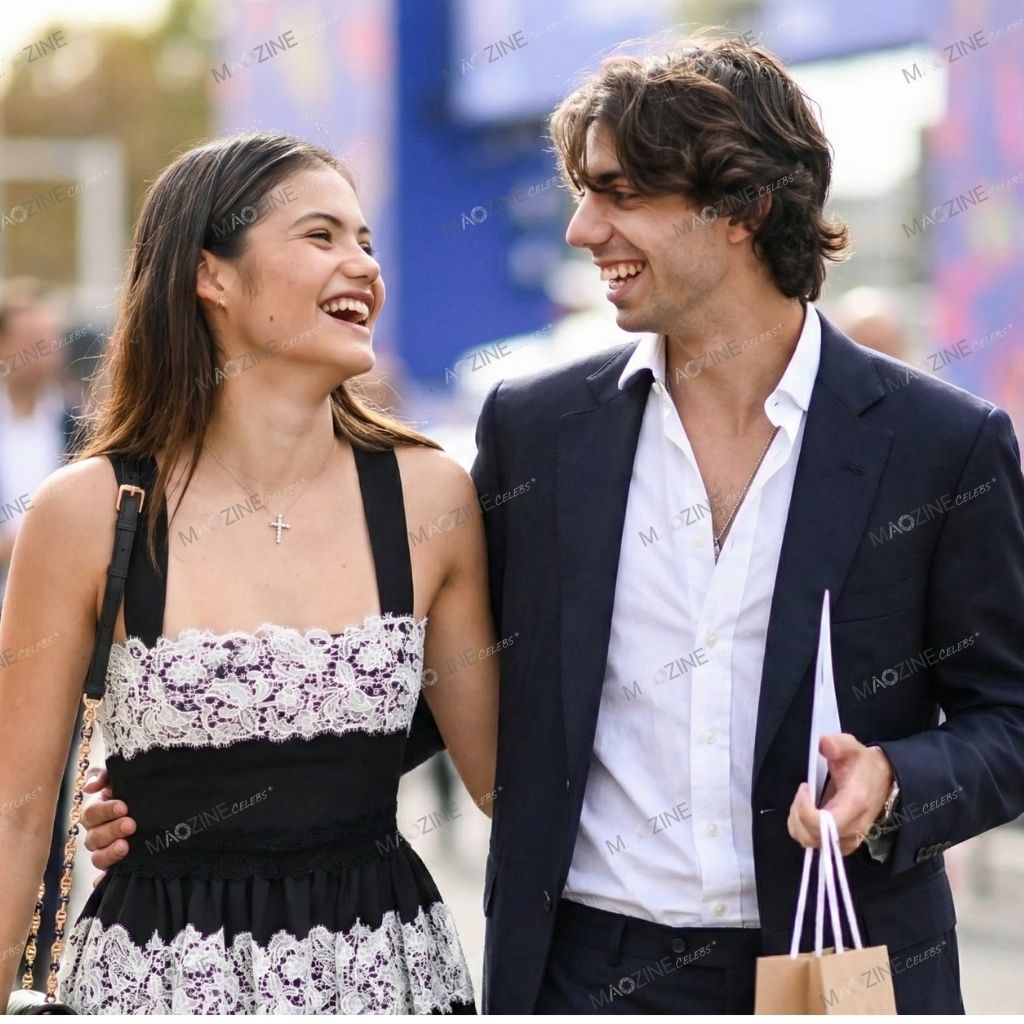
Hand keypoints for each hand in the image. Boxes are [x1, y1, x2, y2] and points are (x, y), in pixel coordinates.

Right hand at [82, 767, 134, 879]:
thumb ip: (106, 775)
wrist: (167, 807)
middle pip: (94, 837)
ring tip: (125, 847)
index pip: (91, 813)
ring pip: (97, 858)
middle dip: (111, 830)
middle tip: (131, 825)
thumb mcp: (126, 777)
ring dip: (109, 853)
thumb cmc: (140, 789)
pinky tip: (106, 880)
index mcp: (98, 811)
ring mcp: (107, 851)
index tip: (124, 807)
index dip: (104, 810)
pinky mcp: (117, 867)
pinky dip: (102, 881)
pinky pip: (104, 878)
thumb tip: (90, 786)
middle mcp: (99, 832)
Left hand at [787, 734, 893, 854]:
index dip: (805, 810)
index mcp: (855, 805)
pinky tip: (808, 811)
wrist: (883, 780)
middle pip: (812, 837)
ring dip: (798, 822)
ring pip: (810, 842)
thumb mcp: (852, 747)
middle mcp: (852, 829)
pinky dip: (804, 829)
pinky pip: (815, 843)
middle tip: (803, 792)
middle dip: (798, 814)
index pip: (825, 824)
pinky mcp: (843, 843)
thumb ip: (838, 744)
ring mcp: (848, 840)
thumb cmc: (864, 765)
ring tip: (804, 800)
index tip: (804, 787)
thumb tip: (823, 742)